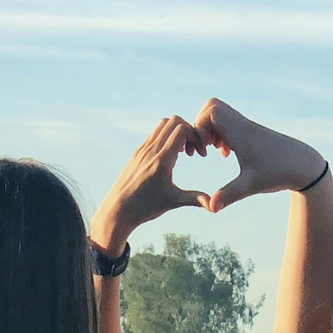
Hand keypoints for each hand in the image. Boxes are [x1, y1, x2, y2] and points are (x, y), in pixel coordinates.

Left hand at [91, 116, 208, 256]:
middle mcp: (151, 150)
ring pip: (162, 125)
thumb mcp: (173, 202)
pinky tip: (170, 156)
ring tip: (183, 152)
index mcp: (162, 160)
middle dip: (188, 130)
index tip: (199, 153)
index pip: (181, 129)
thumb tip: (214, 206)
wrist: (117, 210)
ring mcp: (142, 149)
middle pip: (173, 121)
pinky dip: (166, 137)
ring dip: (176, 132)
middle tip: (193, 150)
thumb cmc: (146, 208)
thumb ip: (195, 199)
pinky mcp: (137, 153)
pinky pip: (154, 134)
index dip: (195, 136)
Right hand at [194, 99, 326, 212]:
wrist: (304, 165)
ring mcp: (247, 127)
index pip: (211, 112)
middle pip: (212, 106)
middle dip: (201, 125)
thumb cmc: (278, 173)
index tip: (205, 151)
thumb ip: (228, 195)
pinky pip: (230, 122)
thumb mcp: (251, 186)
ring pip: (220, 113)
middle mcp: (243, 125)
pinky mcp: (252, 133)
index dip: (200, 128)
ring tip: (215, 151)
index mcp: (240, 132)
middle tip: (206, 147)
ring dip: (211, 130)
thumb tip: (210, 208)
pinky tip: (228, 152)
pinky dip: (222, 133)